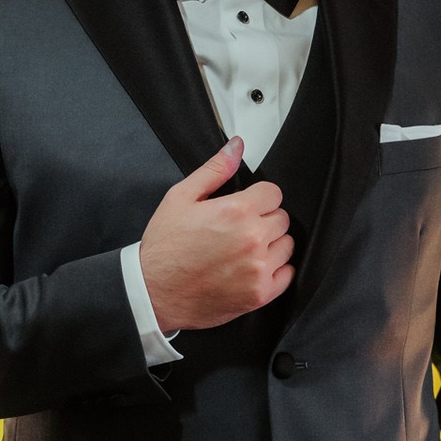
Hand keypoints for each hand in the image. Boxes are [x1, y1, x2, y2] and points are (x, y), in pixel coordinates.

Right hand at [138, 136, 294, 333]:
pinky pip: (287, 275)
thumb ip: (214, 170)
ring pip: (287, 246)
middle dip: (264, 220)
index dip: (258, 198)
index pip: (273, 193)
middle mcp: (252, 239)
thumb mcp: (181, 197)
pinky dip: (275, 271)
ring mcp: (258, 269)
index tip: (245, 207)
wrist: (154, 292)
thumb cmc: (165, 247)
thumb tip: (236, 146)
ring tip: (244, 250)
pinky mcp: (260, 294)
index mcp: (236, 211)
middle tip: (239, 230)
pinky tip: (252, 269)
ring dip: (271, 245)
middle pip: (282, 218)